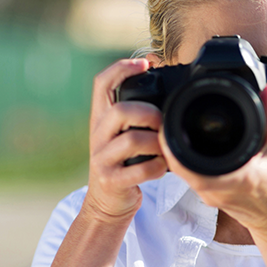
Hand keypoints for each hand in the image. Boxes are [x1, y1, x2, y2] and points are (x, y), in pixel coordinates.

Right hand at [85, 59, 167, 220]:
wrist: (107, 202)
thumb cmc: (124, 163)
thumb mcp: (123, 134)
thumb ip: (137, 116)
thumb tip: (168, 92)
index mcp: (101, 118)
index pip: (102, 84)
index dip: (121, 68)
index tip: (145, 64)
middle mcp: (98, 135)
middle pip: (119, 111)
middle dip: (149, 114)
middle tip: (164, 123)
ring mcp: (102, 159)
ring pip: (131, 141)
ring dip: (157, 143)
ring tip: (165, 149)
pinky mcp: (111, 180)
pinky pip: (139, 170)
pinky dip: (157, 168)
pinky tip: (162, 167)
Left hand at [160, 84, 266, 233]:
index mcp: (229, 179)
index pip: (185, 163)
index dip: (171, 143)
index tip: (168, 122)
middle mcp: (213, 190)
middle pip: (177, 164)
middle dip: (171, 141)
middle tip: (168, 118)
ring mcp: (208, 196)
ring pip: (181, 171)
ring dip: (176, 151)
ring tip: (176, 127)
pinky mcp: (208, 196)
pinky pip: (189, 176)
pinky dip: (186, 160)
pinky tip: (189, 145)